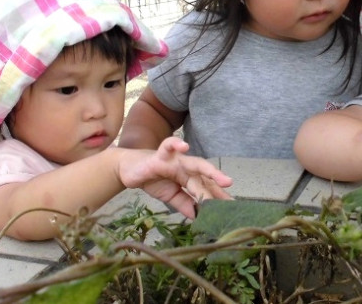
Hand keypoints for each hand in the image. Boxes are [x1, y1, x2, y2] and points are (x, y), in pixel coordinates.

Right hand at [118, 137, 232, 217]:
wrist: (129, 170)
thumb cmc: (153, 180)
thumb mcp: (170, 196)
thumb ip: (184, 204)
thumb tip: (197, 217)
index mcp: (189, 177)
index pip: (206, 187)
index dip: (218, 198)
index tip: (230, 209)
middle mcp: (187, 167)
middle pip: (206, 176)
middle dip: (221, 188)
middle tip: (232, 200)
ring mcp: (175, 160)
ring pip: (195, 163)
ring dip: (210, 170)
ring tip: (223, 179)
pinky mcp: (160, 155)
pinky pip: (168, 146)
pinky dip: (176, 144)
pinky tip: (184, 147)